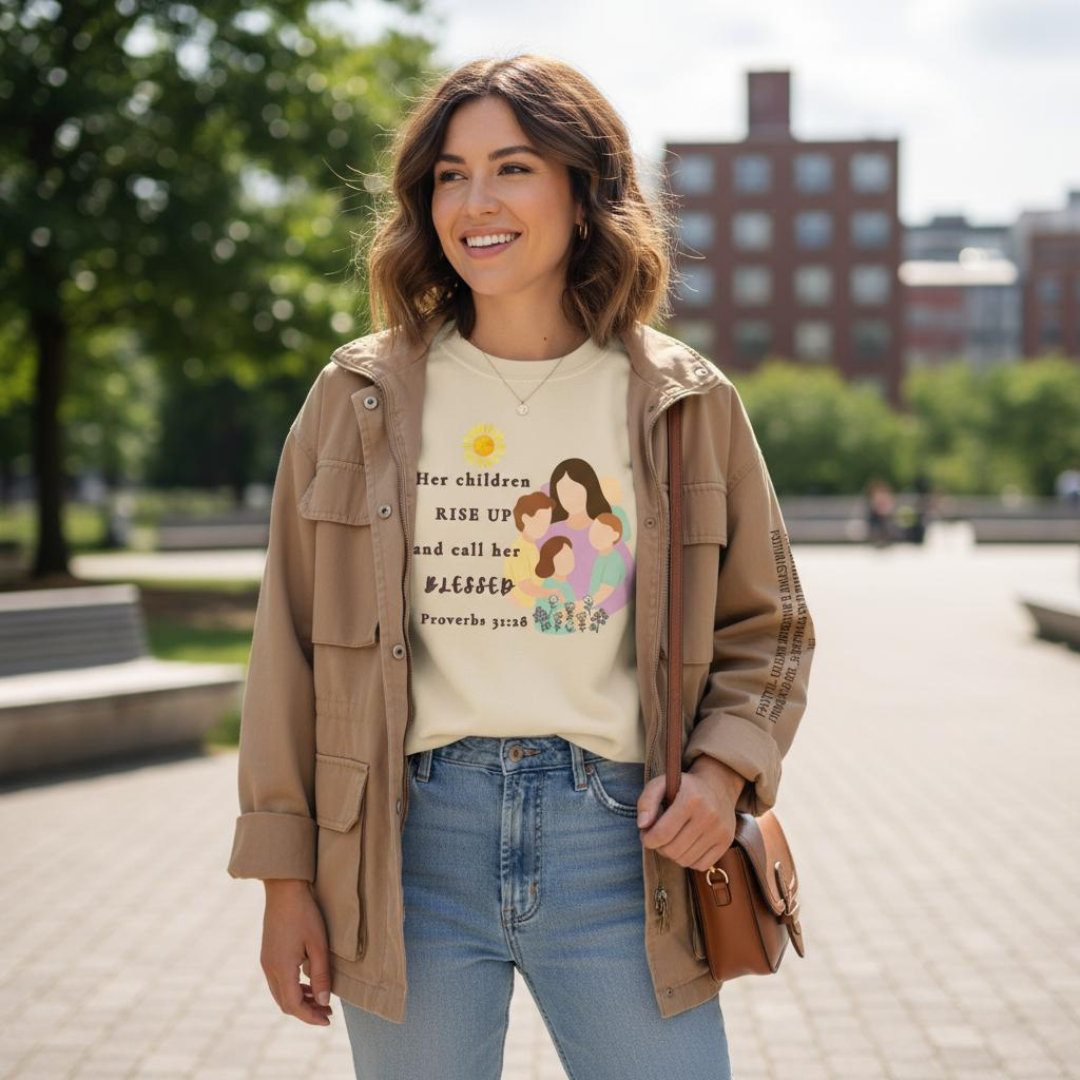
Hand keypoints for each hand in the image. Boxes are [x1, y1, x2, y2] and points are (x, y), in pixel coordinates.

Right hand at [261, 879, 333, 1025]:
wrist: (284, 890)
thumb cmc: (305, 914)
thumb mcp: (318, 944)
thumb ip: (321, 975)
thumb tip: (323, 1002)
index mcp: (281, 968)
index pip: (294, 1005)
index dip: (311, 1017)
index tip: (328, 1020)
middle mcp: (269, 969)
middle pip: (285, 1004)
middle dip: (306, 1012)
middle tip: (327, 1012)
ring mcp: (266, 962)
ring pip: (280, 994)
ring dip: (299, 1000)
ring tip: (320, 1000)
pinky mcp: (267, 955)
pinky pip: (278, 982)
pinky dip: (293, 989)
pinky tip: (308, 984)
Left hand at [636, 758, 743, 870]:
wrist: (717, 786)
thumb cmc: (683, 787)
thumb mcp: (661, 784)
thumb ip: (646, 801)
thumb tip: (642, 825)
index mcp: (690, 800)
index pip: (662, 833)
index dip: (648, 839)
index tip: (645, 835)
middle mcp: (708, 816)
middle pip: (672, 850)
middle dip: (659, 847)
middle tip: (657, 837)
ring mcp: (720, 830)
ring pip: (685, 860)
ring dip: (672, 855)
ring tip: (671, 840)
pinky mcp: (726, 841)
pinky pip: (700, 865)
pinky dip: (689, 860)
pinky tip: (686, 845)